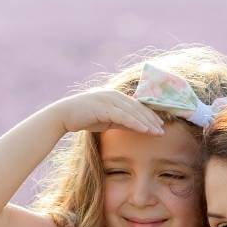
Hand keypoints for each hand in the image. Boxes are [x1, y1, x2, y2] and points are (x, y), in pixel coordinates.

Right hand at [50, 90, 165, 134]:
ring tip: (158, 132)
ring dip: (147, 122)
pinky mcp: (104, 107)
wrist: (63, 116)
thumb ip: (121, 121)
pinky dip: (136, 123)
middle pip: (138, 107)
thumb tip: (136, 127)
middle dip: (152, 119)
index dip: (149, 115)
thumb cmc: (84, 118)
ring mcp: (109, 99)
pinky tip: (145, 130)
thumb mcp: (107, 120)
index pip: (137, 106)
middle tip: (163, 130)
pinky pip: (124, 116)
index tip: (160, 125)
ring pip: (133, 111)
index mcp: (115, 96)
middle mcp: (114, 95)